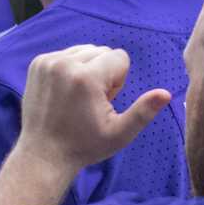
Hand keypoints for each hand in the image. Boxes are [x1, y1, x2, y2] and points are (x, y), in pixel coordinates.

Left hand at [15, 45, 172, 172]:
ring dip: (87, 68)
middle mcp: (65, 64)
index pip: (119, 57)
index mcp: (86, 78)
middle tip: (90, 102)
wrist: (43, 154)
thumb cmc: (84, 146)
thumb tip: (166, 93)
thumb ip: (144, 112)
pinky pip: (66, 54)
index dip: (119, 81)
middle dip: (104, 73)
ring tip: (78, 97)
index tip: (105, 101)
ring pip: (84, 50)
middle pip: (102, 51)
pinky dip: (71, 68)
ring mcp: (48, 62)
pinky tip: (65, 92)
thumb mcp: (120, 134)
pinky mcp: (37, 63)